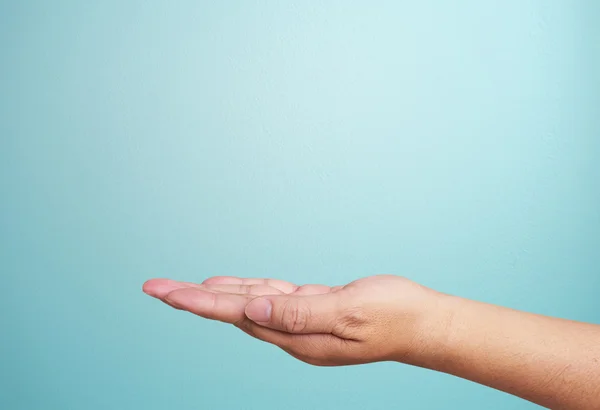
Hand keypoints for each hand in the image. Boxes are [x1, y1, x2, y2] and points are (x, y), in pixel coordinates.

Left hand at [143, 275, 445, 365]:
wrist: (423, 324)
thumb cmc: (393, 316)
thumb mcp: (348, 313)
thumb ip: (299, 313)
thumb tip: (253, 309)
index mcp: (297, 336)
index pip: (237, 314)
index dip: (198, 302)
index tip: (164, 292)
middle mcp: (293, 334)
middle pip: (232, 312)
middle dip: (192, 299)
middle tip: (155, 287)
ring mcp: (302, 324)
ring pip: (249, 305)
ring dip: (215, 295)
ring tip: (182, 289)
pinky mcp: (314, 311)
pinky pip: (272, 300)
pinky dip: (249, 290)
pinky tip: (236, 286)